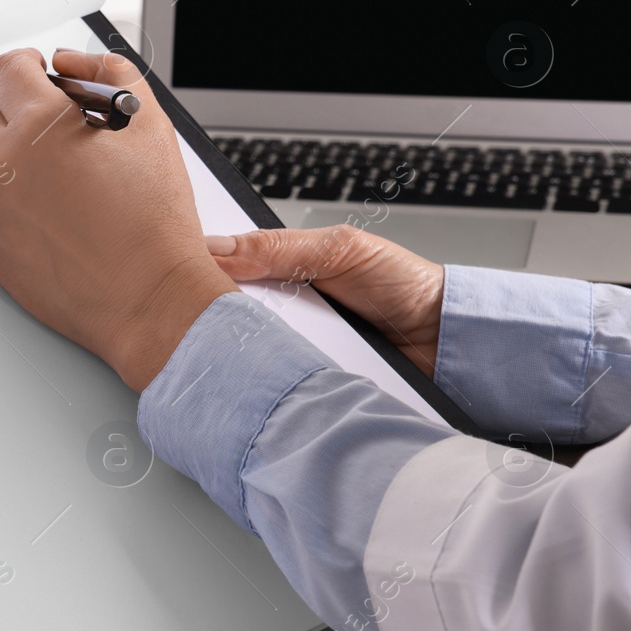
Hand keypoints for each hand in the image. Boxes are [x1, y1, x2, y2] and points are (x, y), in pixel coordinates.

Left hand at [0, 48, 234, 391]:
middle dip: (13, 105)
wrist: (148, 297)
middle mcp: (2, 162)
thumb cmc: (154, 223)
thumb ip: (109, 73)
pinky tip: (37, 202)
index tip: (38, 74)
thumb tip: (72, 62)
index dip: (27, 65)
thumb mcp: (149, 125)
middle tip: (48, 123)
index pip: (6, 69)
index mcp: (40, 124)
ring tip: (42, 163)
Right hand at [206, 226, 444, 375]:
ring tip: (238, 349)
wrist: (449, 341)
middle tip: (206, 317)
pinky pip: (275, 384)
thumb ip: (278, 246)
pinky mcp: (304, 383)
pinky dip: (270, 382)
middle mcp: (281, 310)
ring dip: (242, 353)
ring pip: (246, 353)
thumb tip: (217, 246)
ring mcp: (291, 349)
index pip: (225, 269)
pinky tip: (263, 380)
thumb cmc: (405, 286)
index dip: (200, 271)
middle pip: (227, 316)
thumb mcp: (340, 249)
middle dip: (216, 316)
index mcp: (283, 268)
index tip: (181, 275)